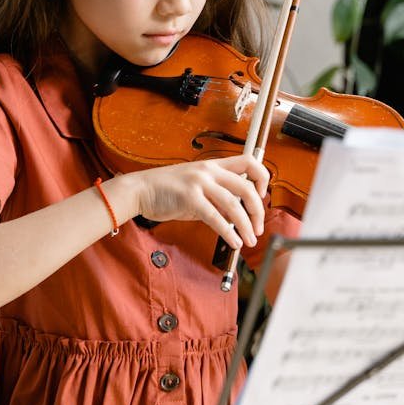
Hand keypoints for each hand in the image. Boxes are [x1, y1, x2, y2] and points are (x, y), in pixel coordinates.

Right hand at [120, 156, 268, 248]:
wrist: (140, 190)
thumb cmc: (168, 190)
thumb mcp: (197, 187)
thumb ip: (218, 197)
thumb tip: (237, 214)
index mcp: (214, 165)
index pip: (249, 162)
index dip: (262, 178)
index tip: (263, 196)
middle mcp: (209, 171)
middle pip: (247, 187)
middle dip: (257, 210)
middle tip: (258, 228)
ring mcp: (199, 183)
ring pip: (234, 205)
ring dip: (246, 226)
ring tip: (249, 240)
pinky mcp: (189, 198)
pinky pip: (216, 217)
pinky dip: (229, 232)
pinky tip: (234, 242)